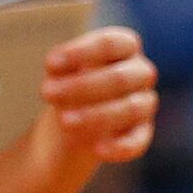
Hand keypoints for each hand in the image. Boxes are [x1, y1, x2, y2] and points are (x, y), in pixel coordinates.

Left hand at [41, 27, 157, 164]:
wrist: (73, 115)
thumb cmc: (68, 81)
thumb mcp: (62, 71)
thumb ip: (64, 68)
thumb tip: (62, 71)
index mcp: (125, 46)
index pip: (110, 43)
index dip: (80, 52)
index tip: (49, 64)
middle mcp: (141, 72)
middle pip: (119, 77)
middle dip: (82, 87)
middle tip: (47, 93)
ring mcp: (145, 102)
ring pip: (130, 108)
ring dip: (96, 116)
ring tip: (64, 122)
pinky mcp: (142, 132)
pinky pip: (138, 141)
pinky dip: (119, 147)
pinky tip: (97, 149)